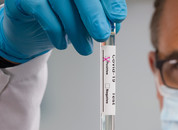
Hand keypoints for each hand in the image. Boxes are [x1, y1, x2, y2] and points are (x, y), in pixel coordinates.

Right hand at [0, 0, 126, 62]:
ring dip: (76, 30)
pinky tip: (62, 43)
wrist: (30, 30)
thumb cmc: (61, 20)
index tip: (118, 17)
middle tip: (101, 35)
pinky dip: (55, 31)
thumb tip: (114, 26)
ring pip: (62, 3)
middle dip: (94, 15)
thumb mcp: (85, 21)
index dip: (111, 2)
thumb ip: (101, 20)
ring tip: (85, 48)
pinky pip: (42, 11)